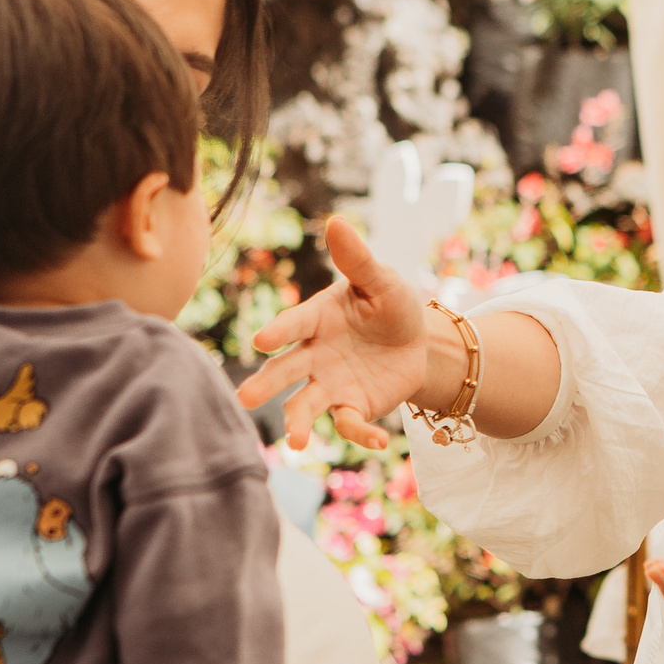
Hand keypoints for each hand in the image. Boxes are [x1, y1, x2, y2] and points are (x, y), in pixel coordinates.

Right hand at [237, 216, 428, 450]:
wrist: (418, 342)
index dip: (279, 331)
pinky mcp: (352, 407)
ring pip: (305, 404)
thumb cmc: (390, 304)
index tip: (263, 341)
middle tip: (245, 398)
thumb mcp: (381, 281)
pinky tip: (379, 442)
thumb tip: (337, 221)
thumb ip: (357, 260)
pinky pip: (350, 424)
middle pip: (284, 370)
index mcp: (316, 318)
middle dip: (265, 384)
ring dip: (298, 422)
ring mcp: (330, 384)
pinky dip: (360, 435)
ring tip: (296, 442)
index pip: (294, 324)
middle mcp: (314, 354)